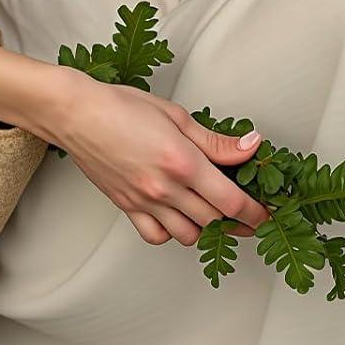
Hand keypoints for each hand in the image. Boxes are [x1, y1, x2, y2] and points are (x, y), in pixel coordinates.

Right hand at [42, 68, 272, 246]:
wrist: (78, 115)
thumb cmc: (122, 107)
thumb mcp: (178, 116)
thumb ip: (216, 140)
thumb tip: (250, 147)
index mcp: (183, 162)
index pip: (230, 201)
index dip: (255, 212)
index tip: (266, 214)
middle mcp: (165, 189)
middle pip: (213, 221)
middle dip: (237, 221)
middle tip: (249, 212)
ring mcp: (144, 202)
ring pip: (187, 235)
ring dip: (205, 227)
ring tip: (213, 211)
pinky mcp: (127, 208)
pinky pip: (156, 237)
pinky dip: (172, 232)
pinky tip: (178, 215)